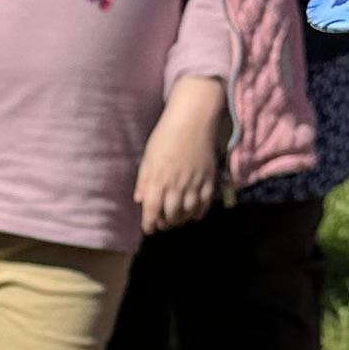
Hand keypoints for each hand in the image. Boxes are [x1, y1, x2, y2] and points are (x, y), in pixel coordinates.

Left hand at [135, 84, 231, 231]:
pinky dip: (199, 212)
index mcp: (158, 179)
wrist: (193, 119)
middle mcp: (177, 185)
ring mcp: (195, 183)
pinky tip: (194, 214)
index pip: (152, 211)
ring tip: (176, 220)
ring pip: (188, 212)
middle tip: (163, 224)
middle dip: (165, 223)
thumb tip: (139, 200)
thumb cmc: (166, 135)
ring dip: (181, 220)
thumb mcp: (148, 157)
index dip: (149, 224)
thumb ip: (144, 180)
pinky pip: (205, 203)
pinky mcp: (209, 179)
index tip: (148, 229)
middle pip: (171, 215)